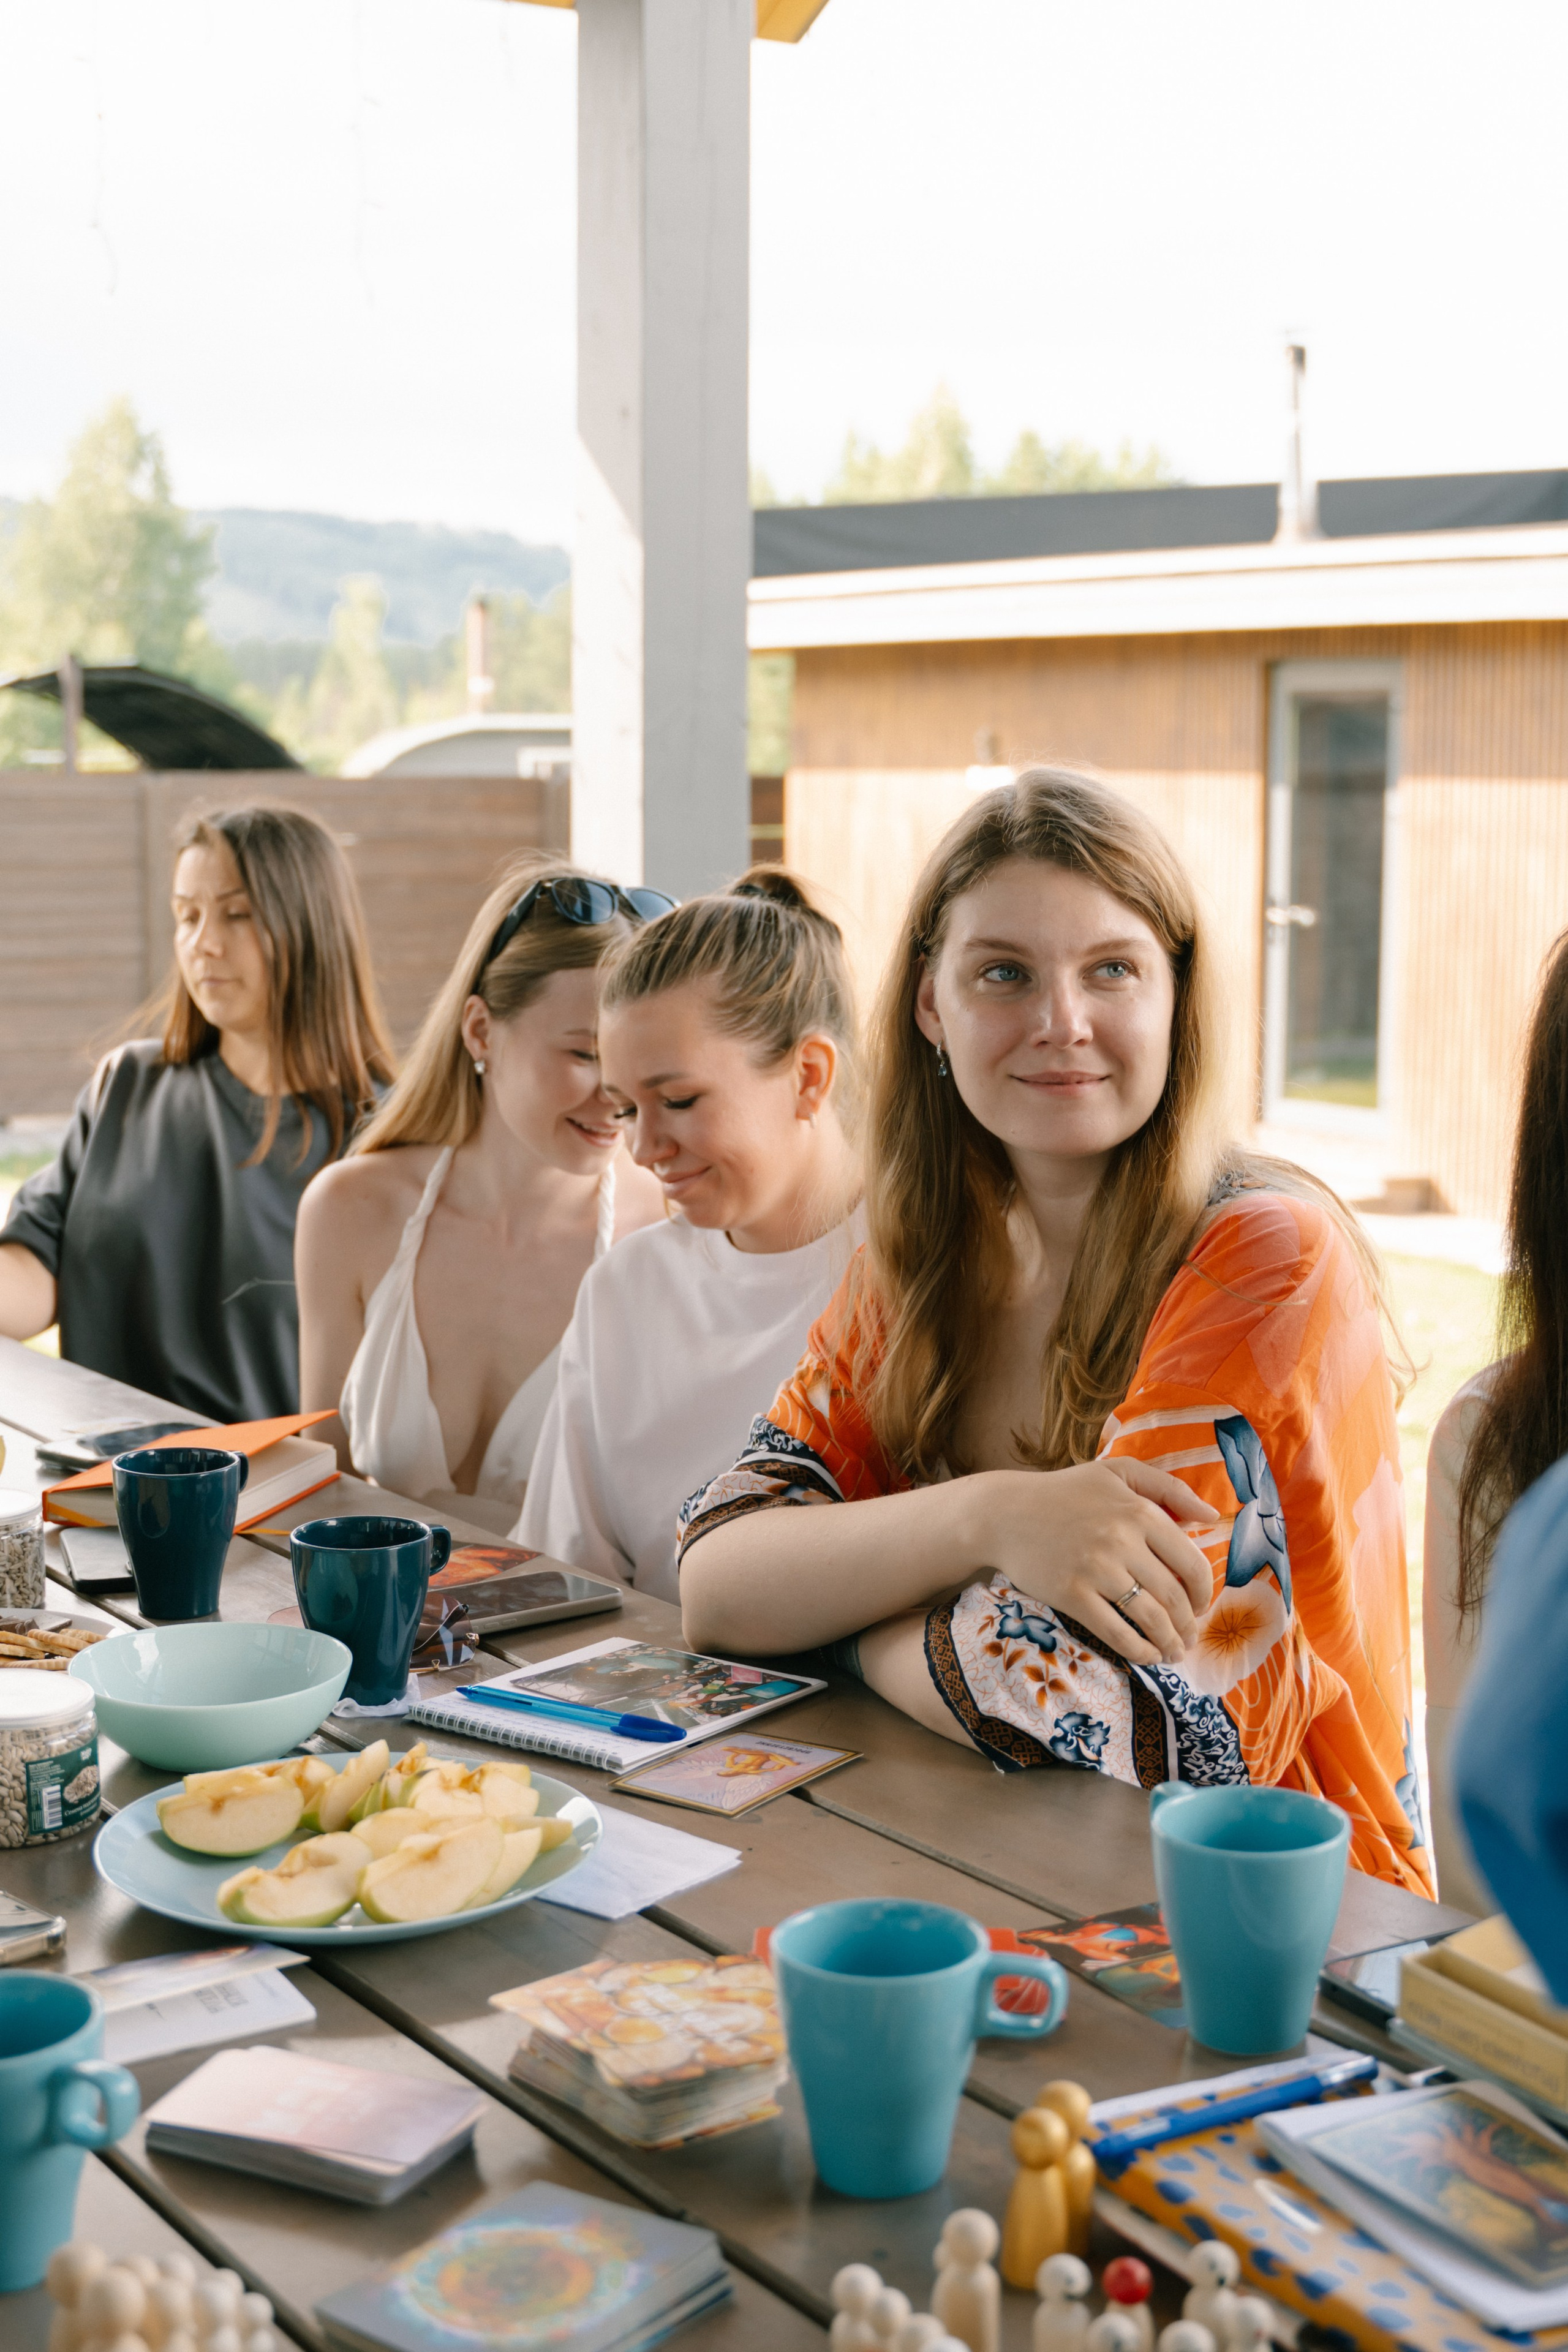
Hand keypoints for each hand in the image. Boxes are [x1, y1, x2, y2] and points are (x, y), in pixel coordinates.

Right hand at [974, 1458, 1219, 1667]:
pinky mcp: (1071, 1593)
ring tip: (1173, 1653)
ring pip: (1150, 1619)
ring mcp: (1096, 1569)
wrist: (1005, 1513)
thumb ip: (1168, 1488)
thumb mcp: (1118, 1473)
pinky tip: (1147, 1656)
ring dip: (1169, 1643)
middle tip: (1189, 1638)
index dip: (1203, 1593)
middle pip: (1173, 1597)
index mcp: (1139, 1511)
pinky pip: (1116, 1632)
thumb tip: (1212, 1516)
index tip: (1199, 1607)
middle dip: (1188, 1626)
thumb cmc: (1065, 1492)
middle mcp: (1122, 1540)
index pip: (1191, 1563)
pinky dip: (1139, 1651)